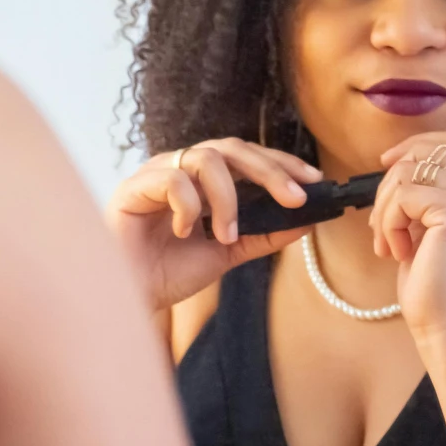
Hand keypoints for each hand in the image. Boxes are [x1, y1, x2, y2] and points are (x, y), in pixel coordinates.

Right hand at [105, 139, 321, 312]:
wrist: (131, 297)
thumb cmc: (170, 272)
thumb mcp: (228, 253)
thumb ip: (264, 235)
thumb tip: (307, 220)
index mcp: (201, 179)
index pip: (246, 156)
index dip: (281, 164)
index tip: (314, 182)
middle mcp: (179, 168)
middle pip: (231, 148)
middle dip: (269, 171)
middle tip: (294, 197)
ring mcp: (155, 174)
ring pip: (206, 159)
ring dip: (227, 198)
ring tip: (226, 236)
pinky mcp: (133, 187)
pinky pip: (173, 180)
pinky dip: (189, 208)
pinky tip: (185, 234)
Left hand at [370, 130, 445, 341]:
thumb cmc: (438, 287)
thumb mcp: (435, 230)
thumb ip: (429, 196)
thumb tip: (396, 165)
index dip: (419, 143)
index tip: (387, 162)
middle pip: (427, 152)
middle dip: (390, 182)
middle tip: (381, 222)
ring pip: (408, 172)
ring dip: (385, 208)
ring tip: (389, 243)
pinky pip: (403, 196)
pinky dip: (388, 224)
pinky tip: (396, 253)